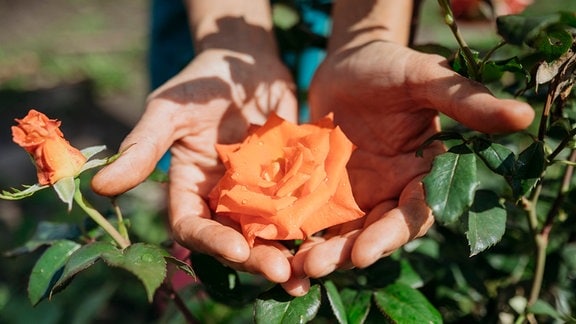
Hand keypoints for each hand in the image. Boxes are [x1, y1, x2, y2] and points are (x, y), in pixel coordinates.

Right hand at [91, 48, 308, 293]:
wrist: (245, 62)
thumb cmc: (200, 82)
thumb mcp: (168, 110)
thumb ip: (142, 147)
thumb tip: (99, 186)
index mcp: (190, 188)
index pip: (194, 226)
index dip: (212, 241)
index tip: (237, 250)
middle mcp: (224, 198)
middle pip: (238, 238)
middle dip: (259, 258)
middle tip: (284, 272)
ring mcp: (259, 192)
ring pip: (273, 232)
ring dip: (292, 253)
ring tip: (314, 271)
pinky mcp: (290, 181)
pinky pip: (303, 207)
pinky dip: (316, 224)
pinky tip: (335, 238)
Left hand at [292, 40, 533, 277]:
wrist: (347, 62)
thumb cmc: (390, 65)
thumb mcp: (425, 78)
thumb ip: (466, 101)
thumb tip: (522, 116)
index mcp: (422, 173)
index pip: (413, 213)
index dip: (392, 234)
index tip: (365, 252)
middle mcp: (391, 190)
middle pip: (373, 232)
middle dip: (346, 251)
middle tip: (315, 265)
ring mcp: (357, 192)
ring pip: (342, 231)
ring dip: (320, 251)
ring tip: (296, 264)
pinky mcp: (326, 188)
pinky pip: (314, 216)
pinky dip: (298, 232)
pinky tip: (276, 244)